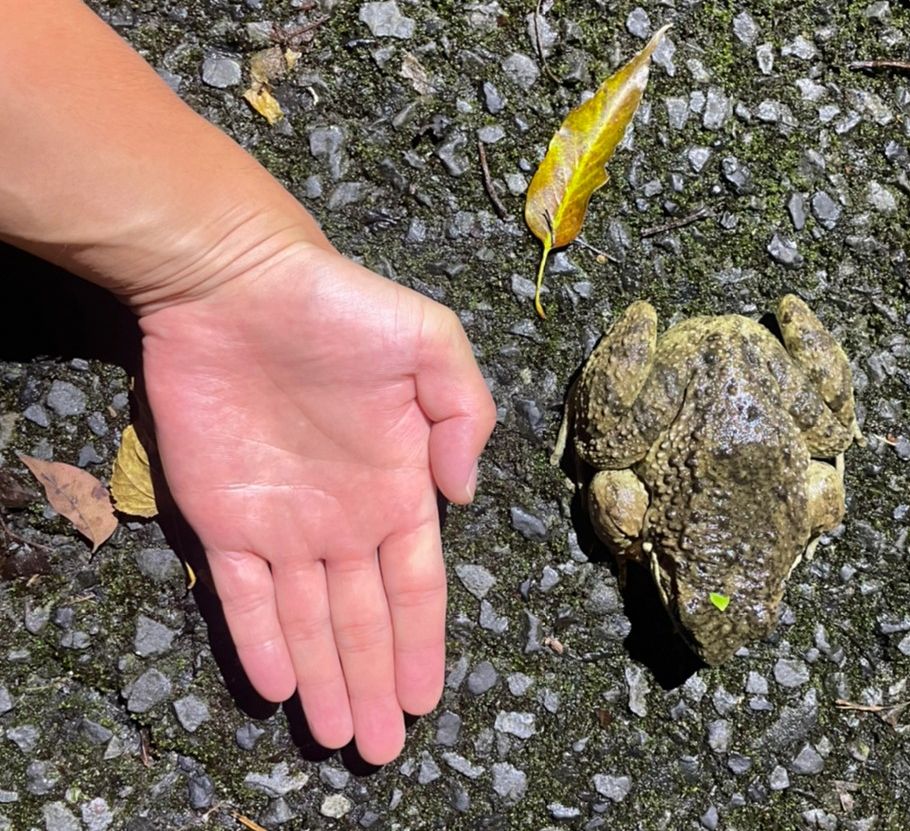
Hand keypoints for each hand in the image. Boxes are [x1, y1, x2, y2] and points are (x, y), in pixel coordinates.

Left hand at [137, 244, 495, 763]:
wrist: (237, 281)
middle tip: (380, 750)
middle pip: (363, 622)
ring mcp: (282, 522)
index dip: (422, 645)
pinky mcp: (222, 516)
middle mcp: (343, 518)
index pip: (416, 586)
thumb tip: (462, 497)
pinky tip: (276, 690)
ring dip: (323, 680)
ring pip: (307, 622)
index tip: (427, 701)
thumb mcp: (434, 346)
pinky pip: (239, 596)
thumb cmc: (341, 308)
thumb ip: (467, 417)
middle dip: (374, 685)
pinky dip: (257, 644)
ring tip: (337, 740)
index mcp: (397, 487)